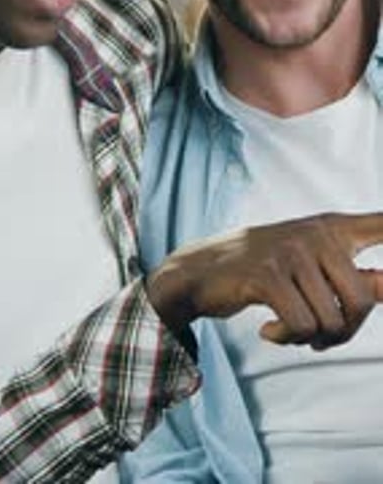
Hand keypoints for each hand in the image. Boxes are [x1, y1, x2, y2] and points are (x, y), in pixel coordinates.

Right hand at [146, 212, 382, 348]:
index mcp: (335, 228)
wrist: (204, 269)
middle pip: (362, 301)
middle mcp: (318, 233)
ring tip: (288, 328)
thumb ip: (356, 276)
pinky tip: (268, 330)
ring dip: (310, 338)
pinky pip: (301, 326)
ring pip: (331, 320)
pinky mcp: (269, 274)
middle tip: (316, 333)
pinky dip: (286, 338)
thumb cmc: (267, 269)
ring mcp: (293, 251)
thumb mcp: (312, 266)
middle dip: (343, 331)